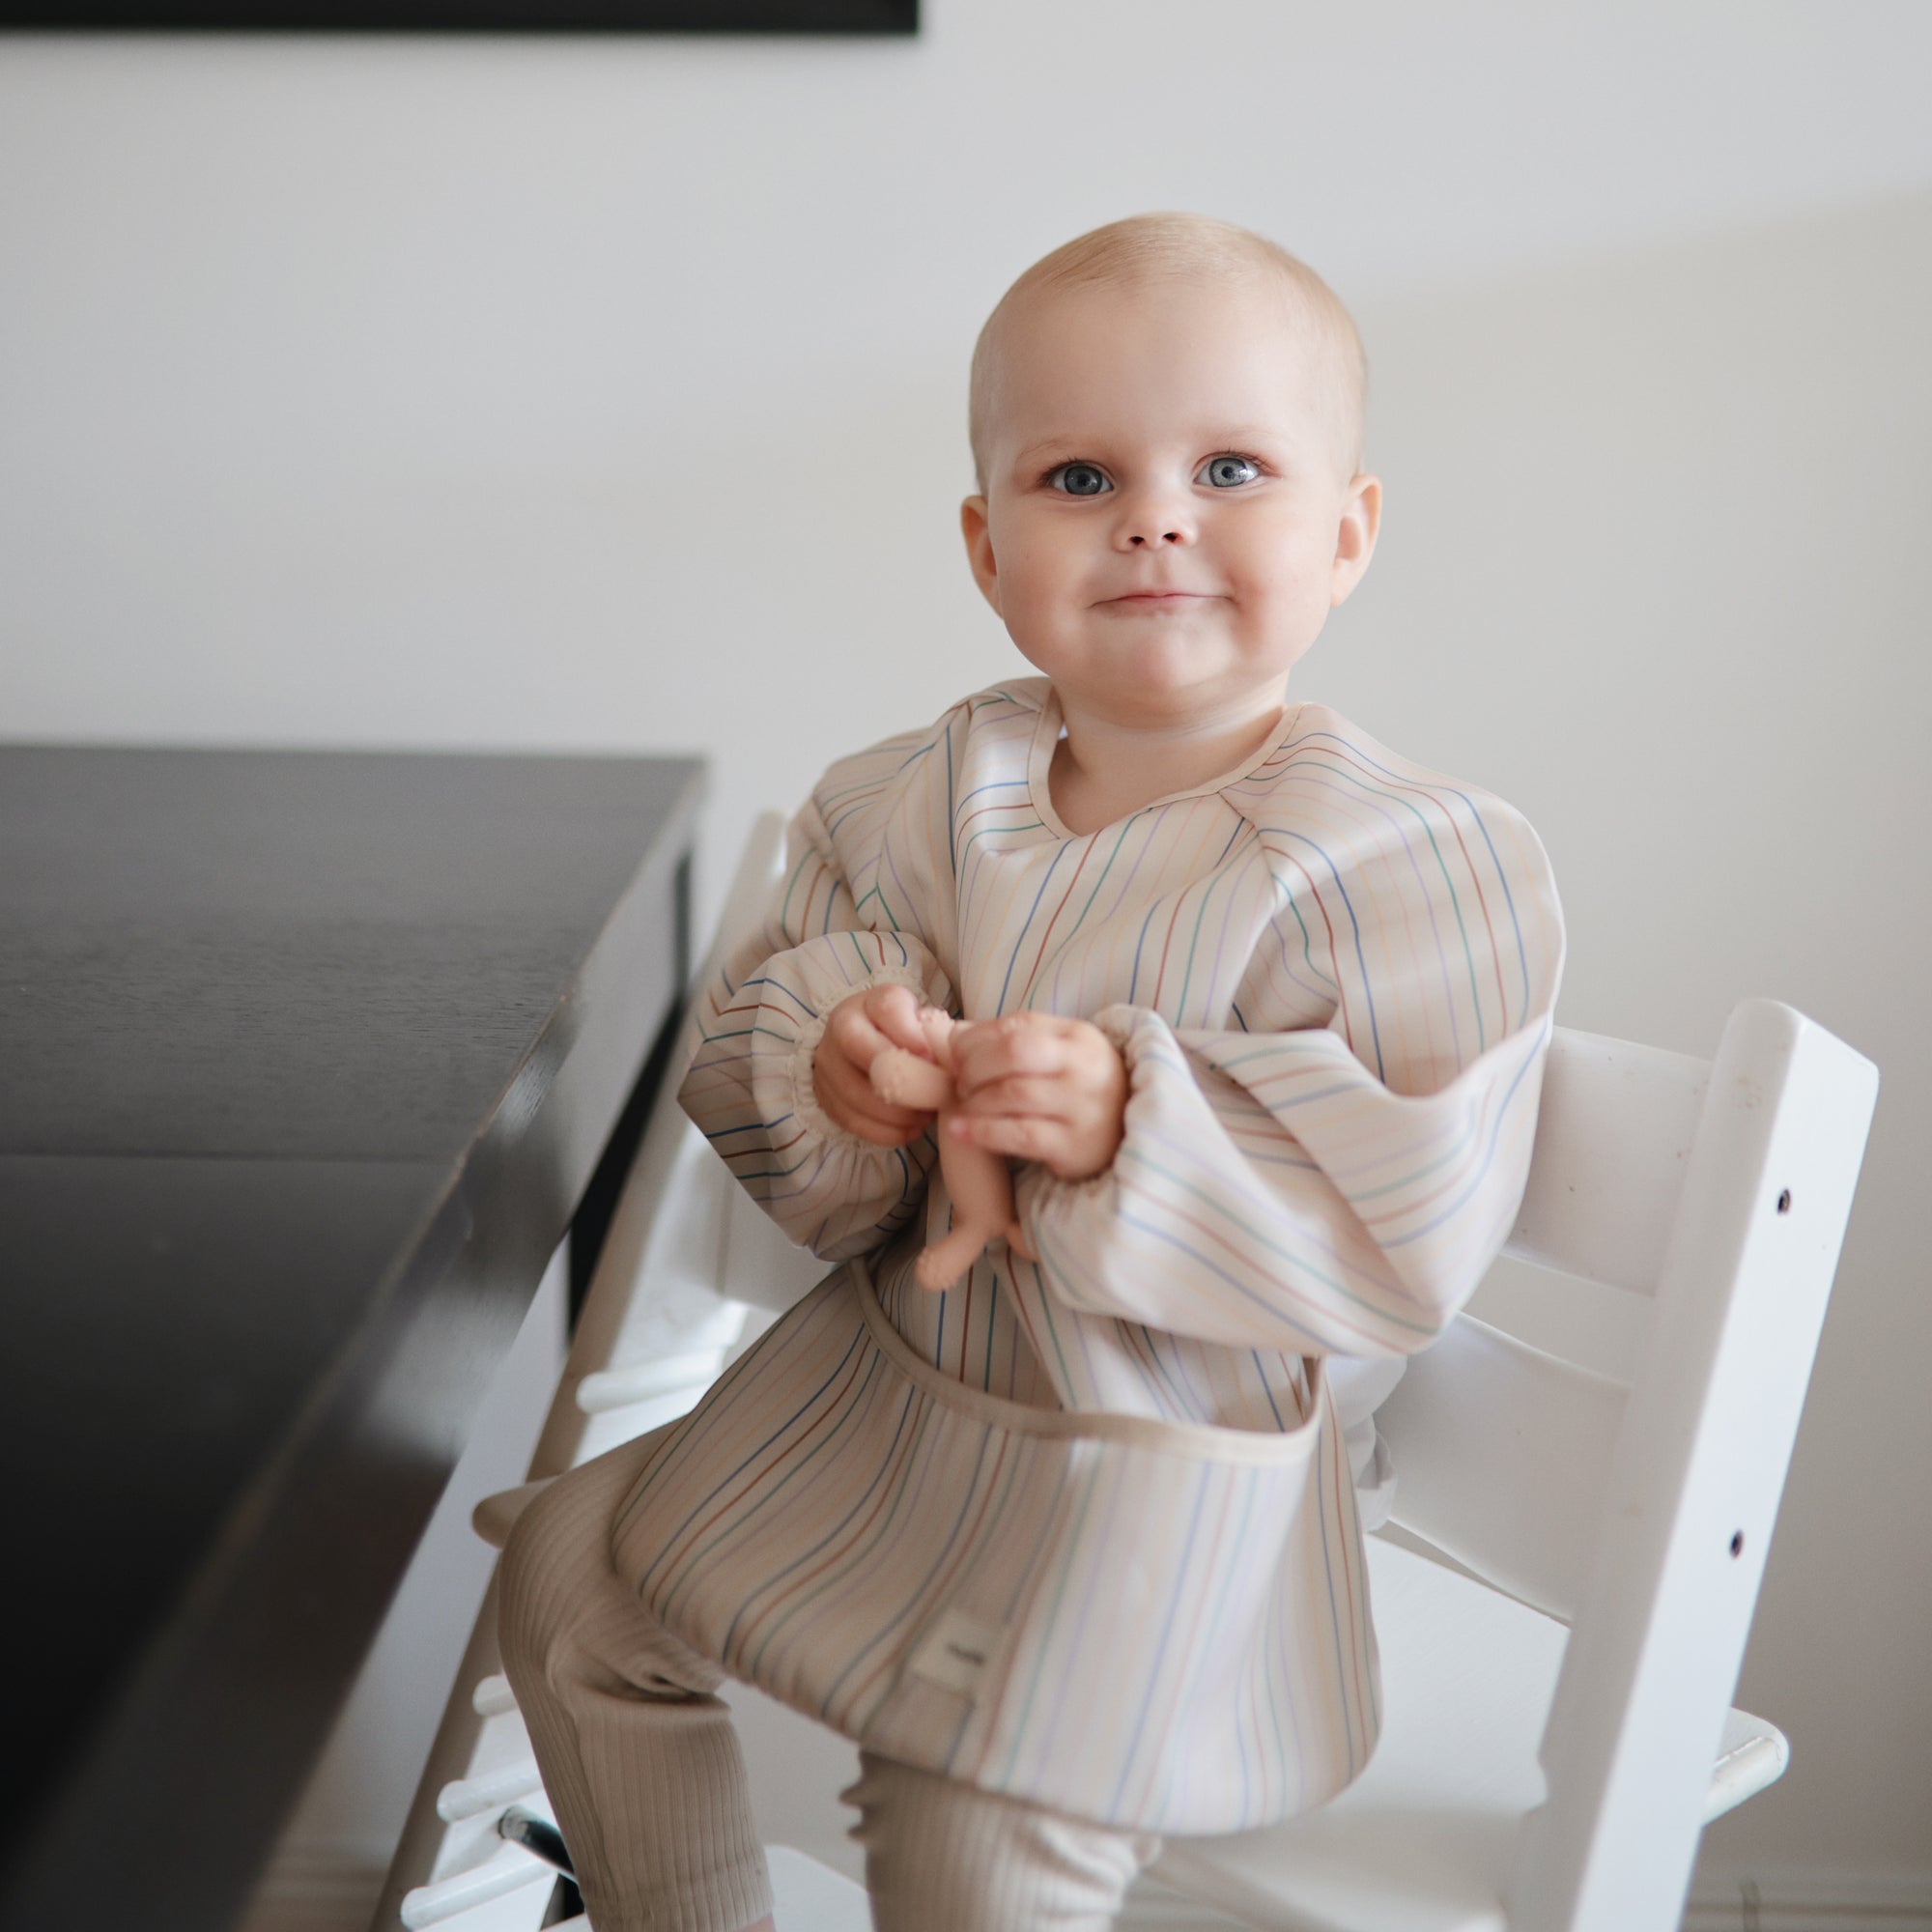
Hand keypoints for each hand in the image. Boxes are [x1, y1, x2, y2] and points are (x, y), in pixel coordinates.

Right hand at [812, 984, 938, 1145]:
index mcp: (870, 1002)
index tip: (932, 1057)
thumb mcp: (920, 1023)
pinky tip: (909, 1130)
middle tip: (935, 1096)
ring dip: (895, 1113)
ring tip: (925, 1117)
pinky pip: (850, 1120)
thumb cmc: (904, 1035)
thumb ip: (933, 1035)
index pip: (887, 1009)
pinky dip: (884, 1131)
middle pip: (860, 1049)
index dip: (909, 1034)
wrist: (868, 1045)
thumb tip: (952, 1066)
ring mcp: (827, 1062)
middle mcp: (840, 1026)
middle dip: (900, 1078)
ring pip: (854, 1092)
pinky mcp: (824, 1095)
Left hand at [946, 1012, 1126, 1180]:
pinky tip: (959, 1130)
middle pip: (1014, 1053)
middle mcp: (1085, 1068)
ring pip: (1013, 1094)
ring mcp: (1083, 1108)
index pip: (1018, 1026)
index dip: (977, 1039)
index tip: (957, 1054)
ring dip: (975, 1099)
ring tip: (963, 1105)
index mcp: (1079, 1036)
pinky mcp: (1074, 1146)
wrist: (1126, 1136)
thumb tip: (956, 1035)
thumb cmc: (1077, 1088)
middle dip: (974, 1066)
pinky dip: (982, 1131)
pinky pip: (1019, 1134)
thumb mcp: (1060, 1053)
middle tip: (961, 1082)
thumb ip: (1014, 1039)